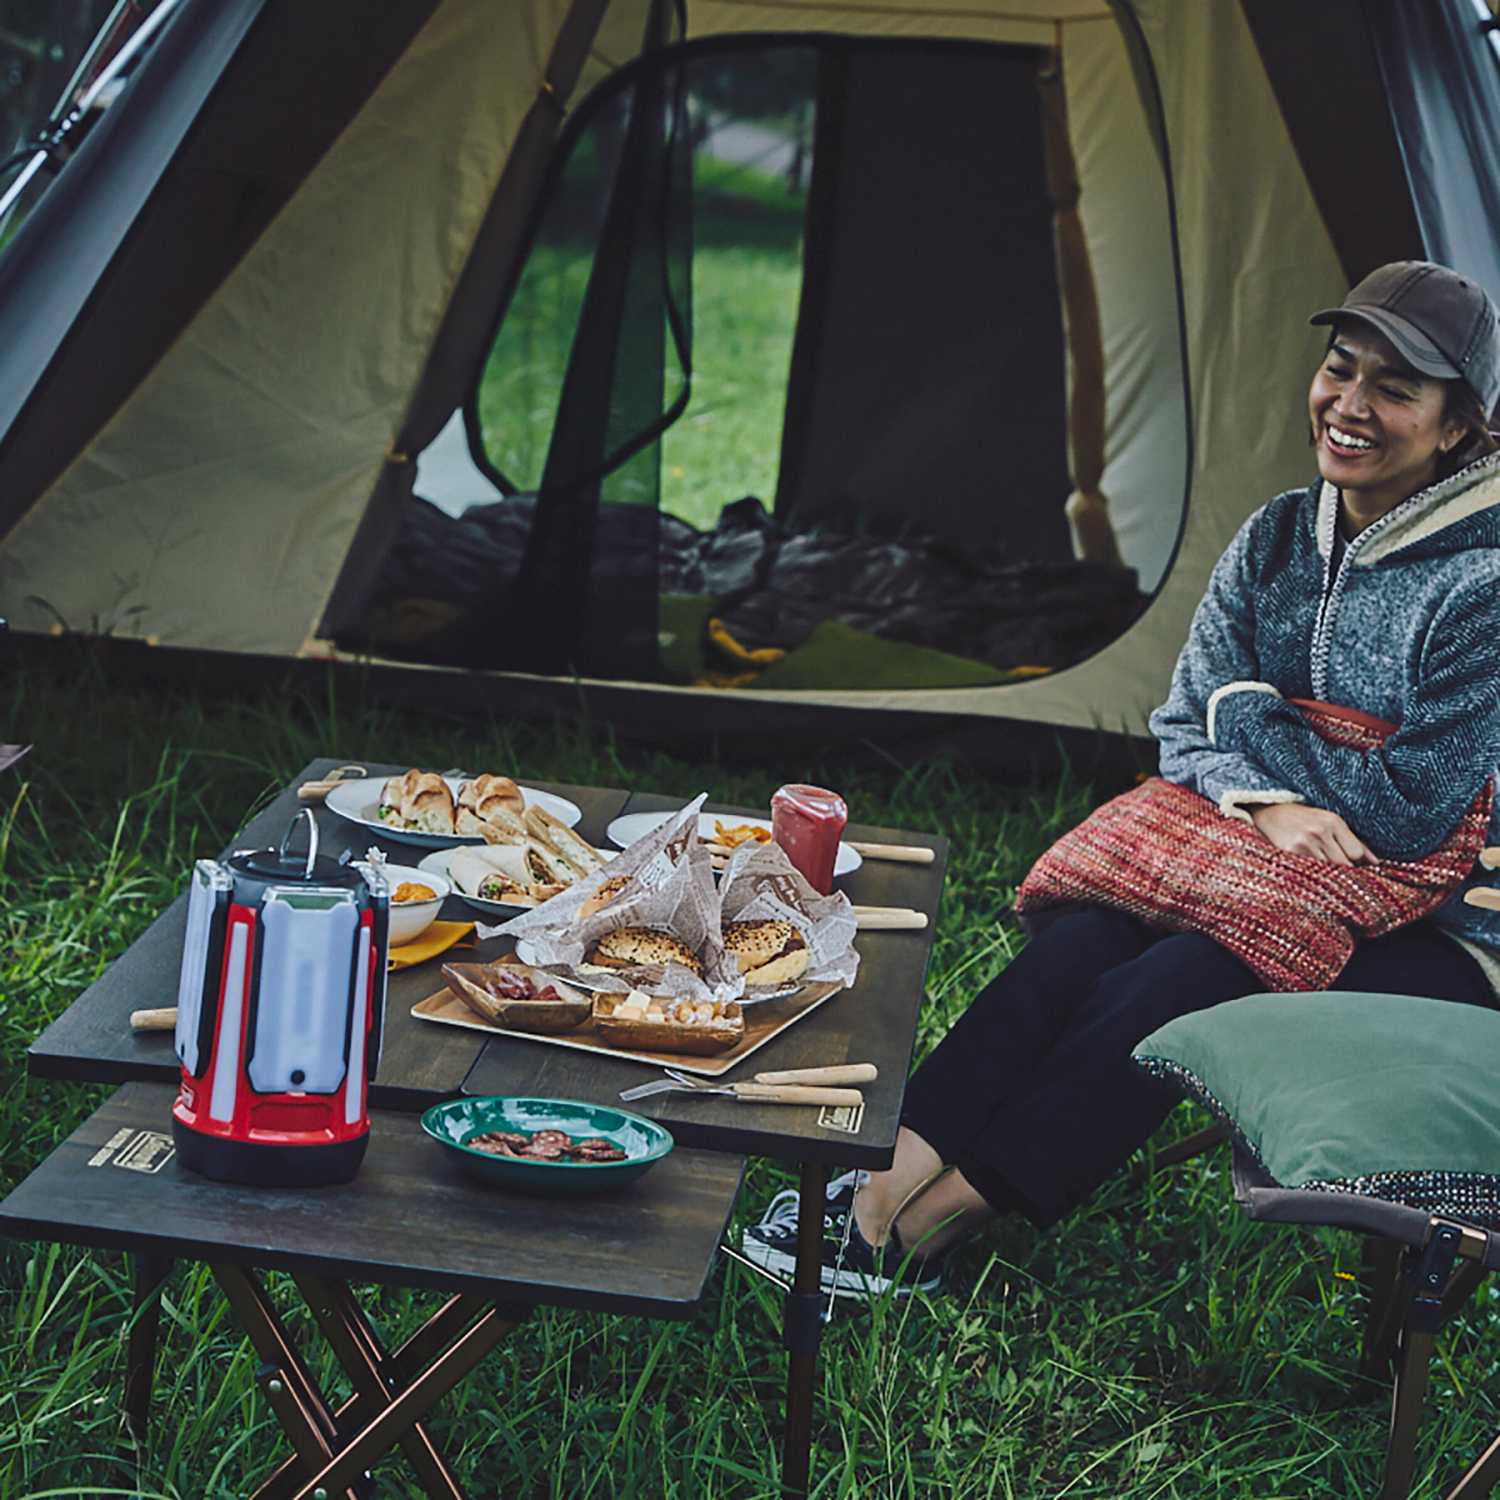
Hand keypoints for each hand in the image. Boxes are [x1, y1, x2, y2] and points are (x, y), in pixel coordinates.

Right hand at [1248, 803, 1377, 865]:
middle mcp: (1320, 831)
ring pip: (1327, 871)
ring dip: (1327, 877)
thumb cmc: (1303, 818)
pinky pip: (1309, 871)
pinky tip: (1309, 874)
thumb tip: (1376, 863)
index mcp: (1333, 821)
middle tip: (1338, 877)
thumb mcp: (1330, 822)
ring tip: (1323, 876)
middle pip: (1343, 864)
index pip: (1356, 853)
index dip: (1357, 865)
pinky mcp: (1288, 852)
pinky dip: (1312, 875)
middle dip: (1343, 872)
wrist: (1268, 811)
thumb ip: (1353, 841)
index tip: (1353, 870)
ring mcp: (1303, 842)